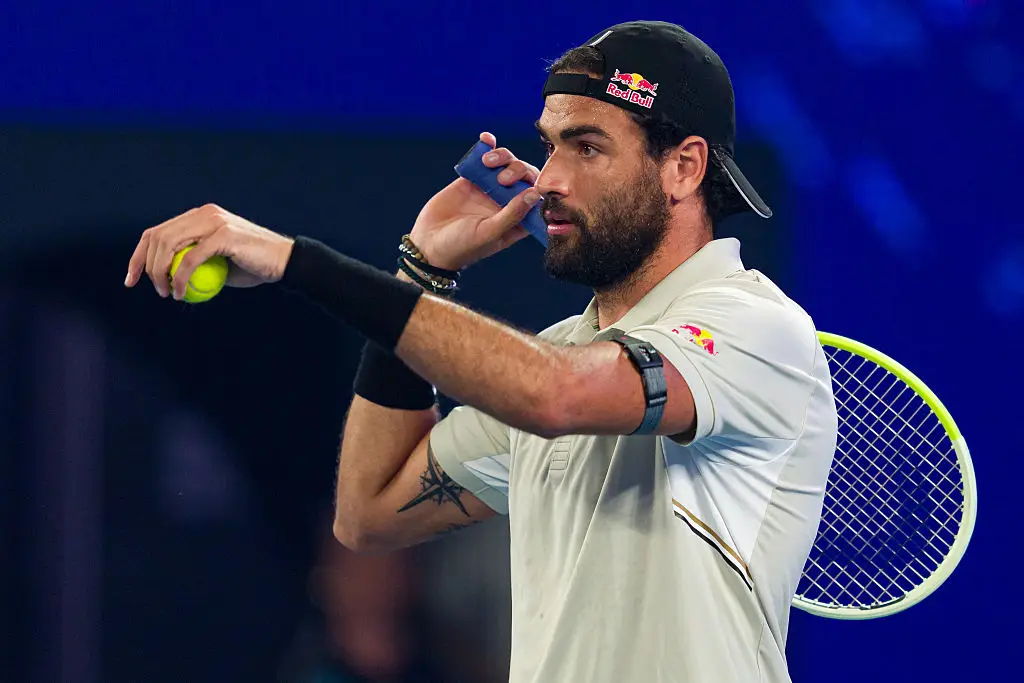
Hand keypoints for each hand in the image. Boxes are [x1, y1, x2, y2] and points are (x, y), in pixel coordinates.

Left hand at [124, 203, 294, 299]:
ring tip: (167, 293)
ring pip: (170, 245)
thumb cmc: (253, 267)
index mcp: (199, 216)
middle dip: (146, 266)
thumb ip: (193, 262)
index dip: (139, 256)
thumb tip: (165, 278)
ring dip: (160, 273)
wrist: (284, 262)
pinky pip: (190, 258)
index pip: (157, 232)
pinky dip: (181, 278)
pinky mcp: (224, 235)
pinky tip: (180, 293)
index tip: (131, 280)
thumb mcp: (217, 263)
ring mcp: (214, 221)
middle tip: (154, 290)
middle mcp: (204, 214)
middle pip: (158, 236)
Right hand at [409, 132, 541, 270]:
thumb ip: (512, 214)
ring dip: (503, 157)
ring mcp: (490, 189)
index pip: (539, 199)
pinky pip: (484, 159)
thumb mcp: (489, 233)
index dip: (540, 188)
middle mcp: (508, 203)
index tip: (531, 186)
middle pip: (526, 177)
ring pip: (508, 164)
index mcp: (518, 220)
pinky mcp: (473, 179)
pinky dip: (488, 146)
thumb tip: (535, 193)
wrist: (428, 243)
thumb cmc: (461, 246)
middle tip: (503, 179)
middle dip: (519, 170)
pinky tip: (486, 139)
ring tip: (487, 162)